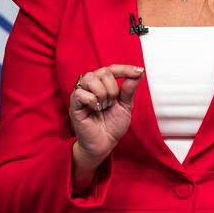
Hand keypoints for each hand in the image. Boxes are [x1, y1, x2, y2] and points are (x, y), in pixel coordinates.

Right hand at [69, 64, 142, 189]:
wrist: (105, 143)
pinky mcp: (74, 104)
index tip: (139, 71)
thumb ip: (129, 89)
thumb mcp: (125, 106)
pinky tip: (95, 109)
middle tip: (112, 103)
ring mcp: (81, 94)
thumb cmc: (112, 126)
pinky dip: (92, 101)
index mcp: (103, 84)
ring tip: (104, 106)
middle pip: (103, 71)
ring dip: (103, 94)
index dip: (125, 69)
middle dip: (113, 88)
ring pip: (90, 78)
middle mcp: (91, 86)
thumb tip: (138, 73)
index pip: (112, 69)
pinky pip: (81, 93)